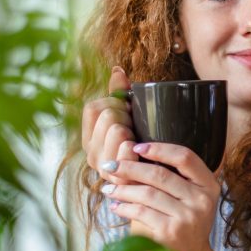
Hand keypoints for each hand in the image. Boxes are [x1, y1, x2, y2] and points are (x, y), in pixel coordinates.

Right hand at [82, 66, 136, 182]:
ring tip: (139, 144)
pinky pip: (126, 150)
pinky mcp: (119, 181)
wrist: (160, 180)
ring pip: (117, 130)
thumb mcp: (130, 118)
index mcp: (90, 137)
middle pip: (108, 116)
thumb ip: (120, 94)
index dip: (115, 104)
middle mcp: (92, 153)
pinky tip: (141, 155)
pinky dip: (136, 148)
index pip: (94, 108)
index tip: (128, 112)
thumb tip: (118, 70)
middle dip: (127, 117)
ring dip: (133, 133)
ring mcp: (104, 168)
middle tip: (136, 130)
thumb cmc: (143, 145)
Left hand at [101, 142, 229, 250]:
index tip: (136, 147)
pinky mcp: (172, 231)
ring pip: (148, 193)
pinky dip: (124, 207)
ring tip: (108, 189)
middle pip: (161, 174)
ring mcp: (188, 216)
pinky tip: (115, 206)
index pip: (185, 157)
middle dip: (130, 168)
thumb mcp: (183, 199)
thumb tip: (127, 152)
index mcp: (209, 186)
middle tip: (110, 167)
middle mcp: (202, 200)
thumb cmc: (182, 225)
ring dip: (122, 189)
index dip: (160, 148)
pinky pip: (141, 211)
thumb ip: (165, 177)